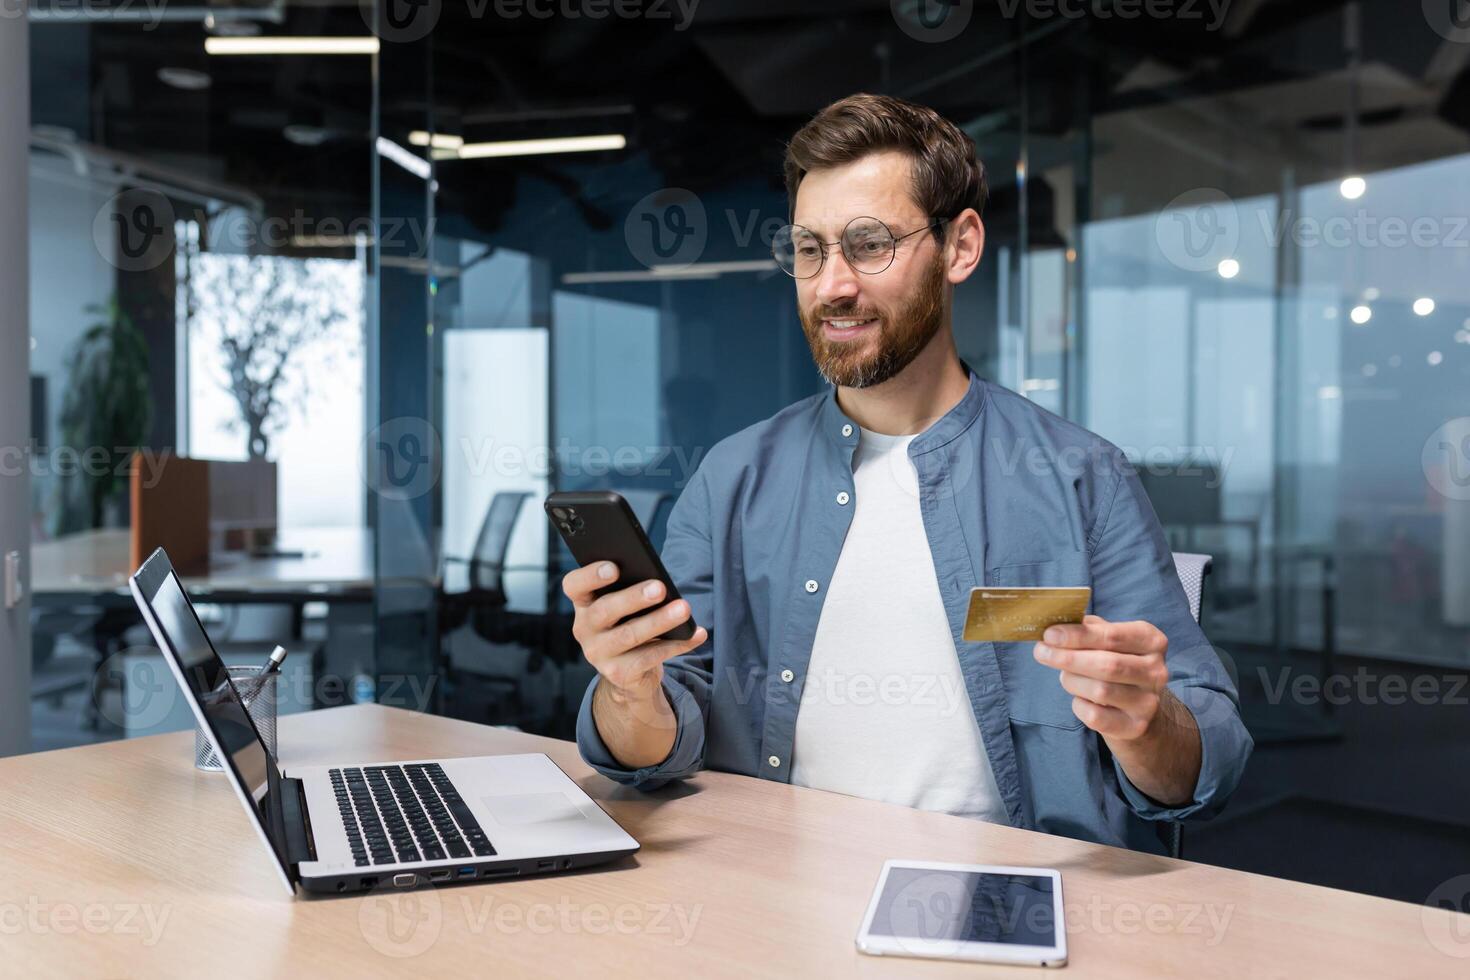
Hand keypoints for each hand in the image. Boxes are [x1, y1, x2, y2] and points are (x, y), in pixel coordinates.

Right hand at [563, 561, 707, 702]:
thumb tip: (661, 583)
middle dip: (633, 597)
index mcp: (584, 603)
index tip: (614, 567)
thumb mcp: (625, 606)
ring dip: (659, 621)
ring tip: (683, 609)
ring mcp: (598, 653)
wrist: (630, 672)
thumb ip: (632, 590)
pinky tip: (695, 634)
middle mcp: (584, 628)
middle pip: (604, 610)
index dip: (590, 575)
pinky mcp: (618, 673)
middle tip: (660, 588)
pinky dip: (676, 645)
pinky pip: (649, 657)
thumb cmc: (630, 623)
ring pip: (629, 635)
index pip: (574, 585)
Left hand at [1032, 614, 1170, 741]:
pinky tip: (1080, 699)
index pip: (1112, 636)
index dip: (1077, 635)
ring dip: (1072, 681)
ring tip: (1065, 677)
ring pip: (1100, 690)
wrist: (1140, 709)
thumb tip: (1056, 627)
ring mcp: (1148, 702)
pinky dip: (1079, 705)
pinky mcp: (1135, 727)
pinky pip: (1095, 716)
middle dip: (1068, 658)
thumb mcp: (1110, 642)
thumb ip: (1088, 630)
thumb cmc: (1117, 665)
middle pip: (1106, 664)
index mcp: (1151, 641)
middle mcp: (1156, 671)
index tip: (1050, 635)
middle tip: (1041, 652)